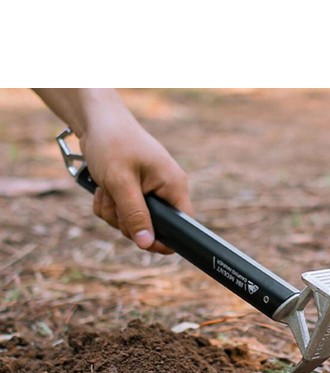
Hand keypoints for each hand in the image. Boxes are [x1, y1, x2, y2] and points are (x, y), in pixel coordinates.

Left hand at [80, 103, 191, 253]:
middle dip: (126, 220)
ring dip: (113, 211)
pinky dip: (108, 204)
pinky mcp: (133, 192)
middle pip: (150, 227)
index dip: (165, 239)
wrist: (96, 120)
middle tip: (115, 199)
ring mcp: (148, 192)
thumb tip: (146, 243)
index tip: (143, 242)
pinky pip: (120, 214)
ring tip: (107, 187)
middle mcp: (165, 191)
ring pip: (130, 222)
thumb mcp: (121, 182)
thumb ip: (135, 214)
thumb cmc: (112, 143)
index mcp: (173, 186)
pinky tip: (103, 187)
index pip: (182, 225)